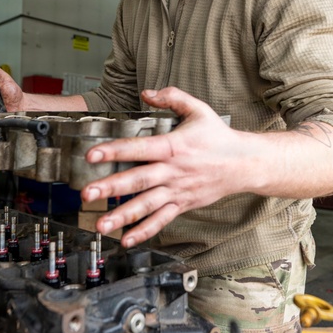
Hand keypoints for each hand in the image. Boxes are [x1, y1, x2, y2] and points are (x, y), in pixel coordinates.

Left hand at [80, 87, 247, 247]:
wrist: (245, 163)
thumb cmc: (219, 137)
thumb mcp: (198, 109)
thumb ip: (172, 97)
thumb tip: (147, 92)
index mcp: (173, 146)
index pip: (138, 148)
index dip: (114, 151)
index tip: (91, 155)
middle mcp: (172, 171)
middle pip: (138, 180)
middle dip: (110, 188)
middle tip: (87, 193)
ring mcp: (177, 190)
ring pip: (146, 205)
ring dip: (122, 216)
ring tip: (101, 224)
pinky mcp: (183, 204)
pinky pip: (161, 220)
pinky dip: (144, 232)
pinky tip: (126, 240)